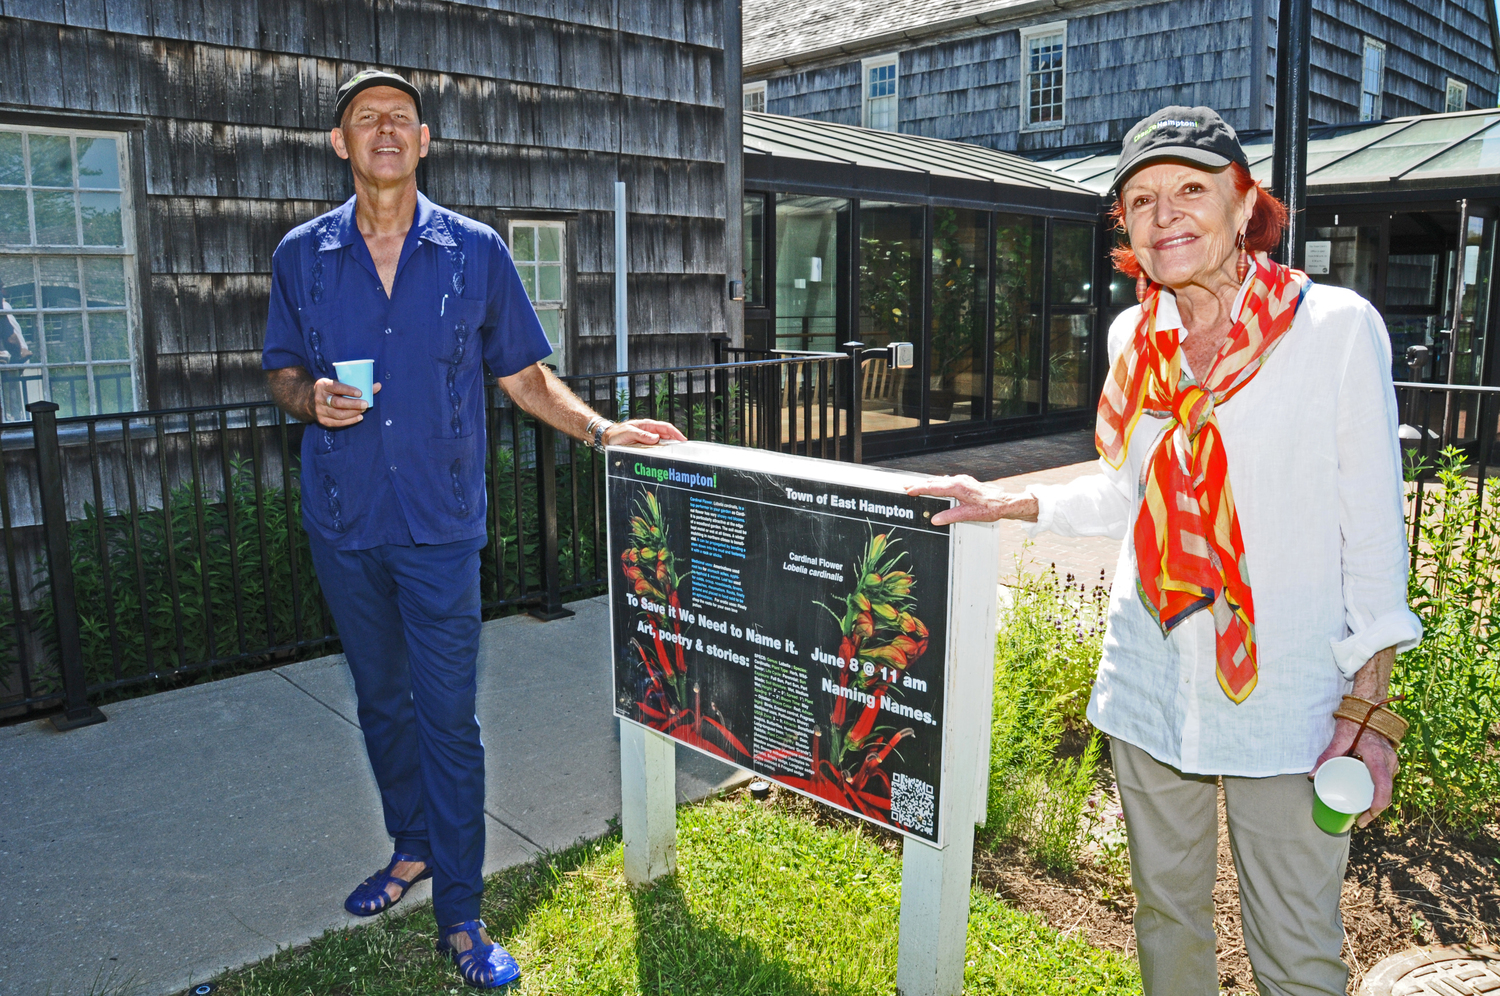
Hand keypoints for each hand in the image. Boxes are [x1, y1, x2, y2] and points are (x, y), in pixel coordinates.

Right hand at [312, 377, 379, 427]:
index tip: (360, 393)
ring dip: (353, 413)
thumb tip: (378, 386)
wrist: (309, 400)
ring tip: (363, 410)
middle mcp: (320, 398)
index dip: (348, 390)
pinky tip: (359, 417)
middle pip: (337, 403)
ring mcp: (320, 410)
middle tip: (365, 404)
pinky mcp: (322, 420)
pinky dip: (350, 421)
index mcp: (323, 385)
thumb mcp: (338, 383)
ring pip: (338, 414)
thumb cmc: (330, 390)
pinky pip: (337, 423)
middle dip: (353, 404)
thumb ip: (356, 384)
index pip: (336, 387)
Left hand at [602, 418, 686, 446]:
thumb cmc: (617, 433)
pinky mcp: (645, 445)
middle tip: (684, 449)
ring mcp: (648, 438)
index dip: (676, 433)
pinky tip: (665, 457)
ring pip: (663, 442)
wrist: (608, 438)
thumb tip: (656, 438)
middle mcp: (650, 431)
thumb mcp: (629, 433)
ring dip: (670, 447)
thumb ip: (642, 435)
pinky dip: (662, 451)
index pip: (666, 427)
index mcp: (648, 425)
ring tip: (677, 454)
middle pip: (667, 435)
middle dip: (676, 441)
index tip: (683, 440)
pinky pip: (656, 448)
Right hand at [904, 475, 1038, 525]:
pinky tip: (934, 486)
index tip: (909, 490)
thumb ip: (951, 516)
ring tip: (915, 486)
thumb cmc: (989, 508)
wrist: (1004, 502)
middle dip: (919, 484)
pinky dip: (936, 484)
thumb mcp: (969, 515)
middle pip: (934, 482)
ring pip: (940, 481)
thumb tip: (935, 520)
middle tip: (905, 486)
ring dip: (927, 483)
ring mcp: (962, 481)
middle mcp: (959, 481)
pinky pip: (946, 482)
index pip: (933, 487)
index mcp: (958, 487)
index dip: (919, 488)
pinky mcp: (965, 482)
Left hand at [1309, 718, 1397, 827]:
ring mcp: (1392, 763)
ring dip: (1377, 802)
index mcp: (1379, 758)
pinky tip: (1369, 800)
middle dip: (1374, 810)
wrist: (1370, 708)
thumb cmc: (1356, 722)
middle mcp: (1390, 762)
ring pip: (1387, 788)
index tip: (1364, 819)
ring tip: (1361, 813)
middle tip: (1359, 820)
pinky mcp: (1390, 763)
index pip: (1383, 788)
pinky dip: (1379, 793)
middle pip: (1386, 793)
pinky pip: (1387, 782)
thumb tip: (1312, 776)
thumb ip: (1326, 757)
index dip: (1376, 807)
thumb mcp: (1340, 739)